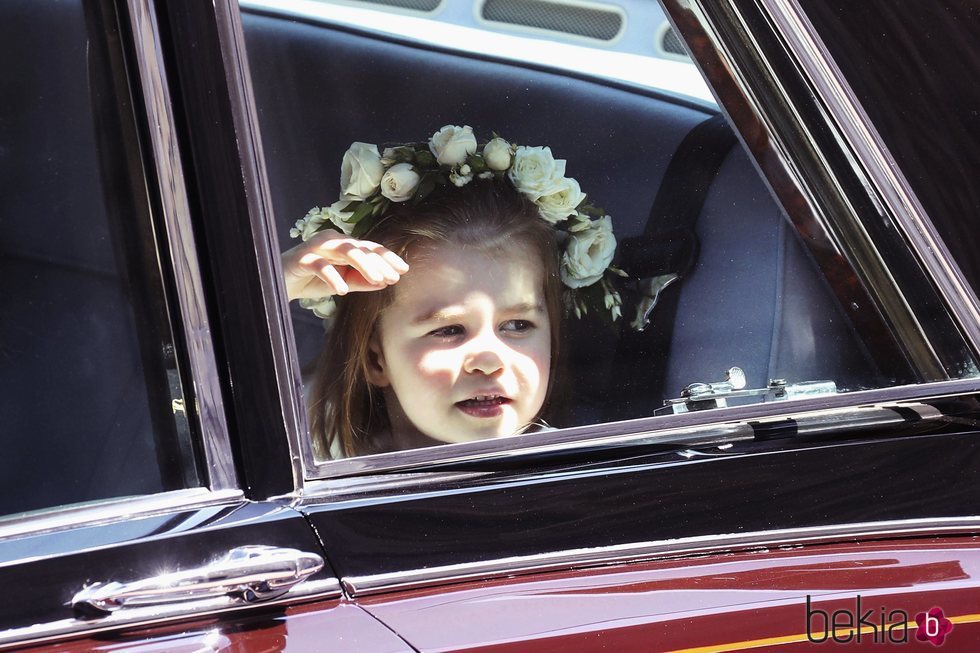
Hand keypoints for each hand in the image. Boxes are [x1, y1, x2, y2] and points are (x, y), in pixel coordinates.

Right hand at [282, 230, 408, 299]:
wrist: (279, 283)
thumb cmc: (312, 280)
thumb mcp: (342, 283)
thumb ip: (362, 282)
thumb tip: (387, 282)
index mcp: (343, 245)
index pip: (369, 247)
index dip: (387, 257)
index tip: (404, 270)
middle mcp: (332, 241)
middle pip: (361, 247)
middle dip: (380, 262)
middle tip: (394, 277)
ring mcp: (316, 247)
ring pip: (344, 250)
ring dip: (363, 265)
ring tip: (376, 280)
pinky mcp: (302, 258)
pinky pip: (320, 265)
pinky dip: (332, 277)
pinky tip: (342, 290)